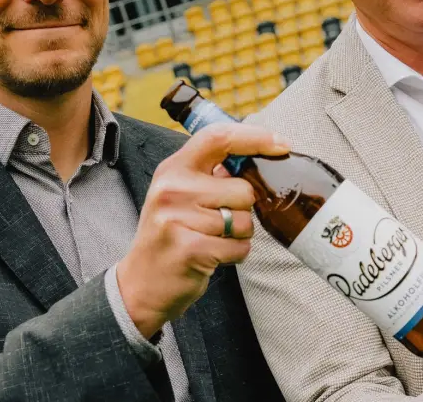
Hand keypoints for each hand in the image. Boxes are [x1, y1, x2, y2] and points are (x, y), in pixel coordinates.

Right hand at [117, 124, 289, 337]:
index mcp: (174, 168)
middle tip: (216, 223)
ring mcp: (178, 218)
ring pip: (245, 221)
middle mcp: (172, 188)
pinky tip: (212, 256)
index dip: (255, 138)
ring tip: (211, 240)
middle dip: (243, 210)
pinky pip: (240, 247)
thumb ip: (212, 174)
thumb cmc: (172, 235)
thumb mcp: (181, 194)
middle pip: (244, 190)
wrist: (141, 284)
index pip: (218, 138)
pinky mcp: (190, 248)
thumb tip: (258, 157)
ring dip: (238, 235)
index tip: (281, 143)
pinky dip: (235, 255)